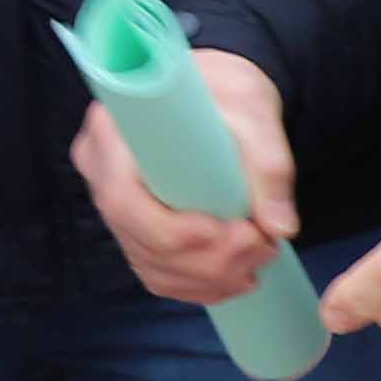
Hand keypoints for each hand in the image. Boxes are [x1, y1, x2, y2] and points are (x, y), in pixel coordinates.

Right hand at [74, 49, 296, 306]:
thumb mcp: (254, 118)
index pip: (122, 200)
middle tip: (263, 247)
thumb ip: (269, 169)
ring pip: (149, 262)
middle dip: (204, 259)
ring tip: (258, 260)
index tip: (226, 232)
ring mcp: (112, 200)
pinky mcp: (133, 224)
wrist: (219, 94)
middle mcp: (100, 168)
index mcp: (112, 130)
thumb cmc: (228, 93)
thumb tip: (280, 228)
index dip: (169, 232)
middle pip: (137, 238)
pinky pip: (155, 271)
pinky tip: (233, 281)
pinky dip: (196, 286)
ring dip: (207, 278)